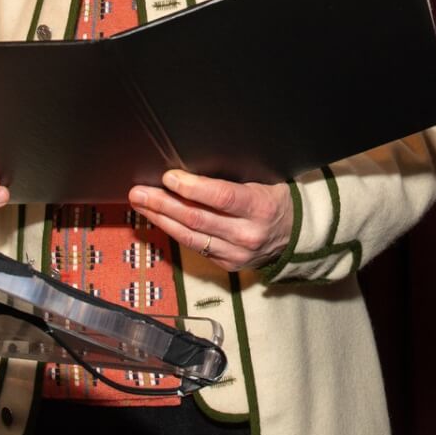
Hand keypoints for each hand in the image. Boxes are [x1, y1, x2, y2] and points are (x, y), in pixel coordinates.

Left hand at [128, 170, 291, 271]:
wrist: (295, 234)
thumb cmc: (274, 199)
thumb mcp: (262, 181)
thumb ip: (231, 179)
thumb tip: (188, 170)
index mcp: (260, 206)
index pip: (220, 197)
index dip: (191, 188)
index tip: (168, 177)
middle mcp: (248, 233)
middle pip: (197, 218)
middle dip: (163, 204)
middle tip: (139, 192)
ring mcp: (237, 253)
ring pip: (190, 237)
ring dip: (161, 219)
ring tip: (141, 205)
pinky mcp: (227, 264)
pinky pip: (195, 247)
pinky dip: (174, 232)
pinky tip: (159, 219)